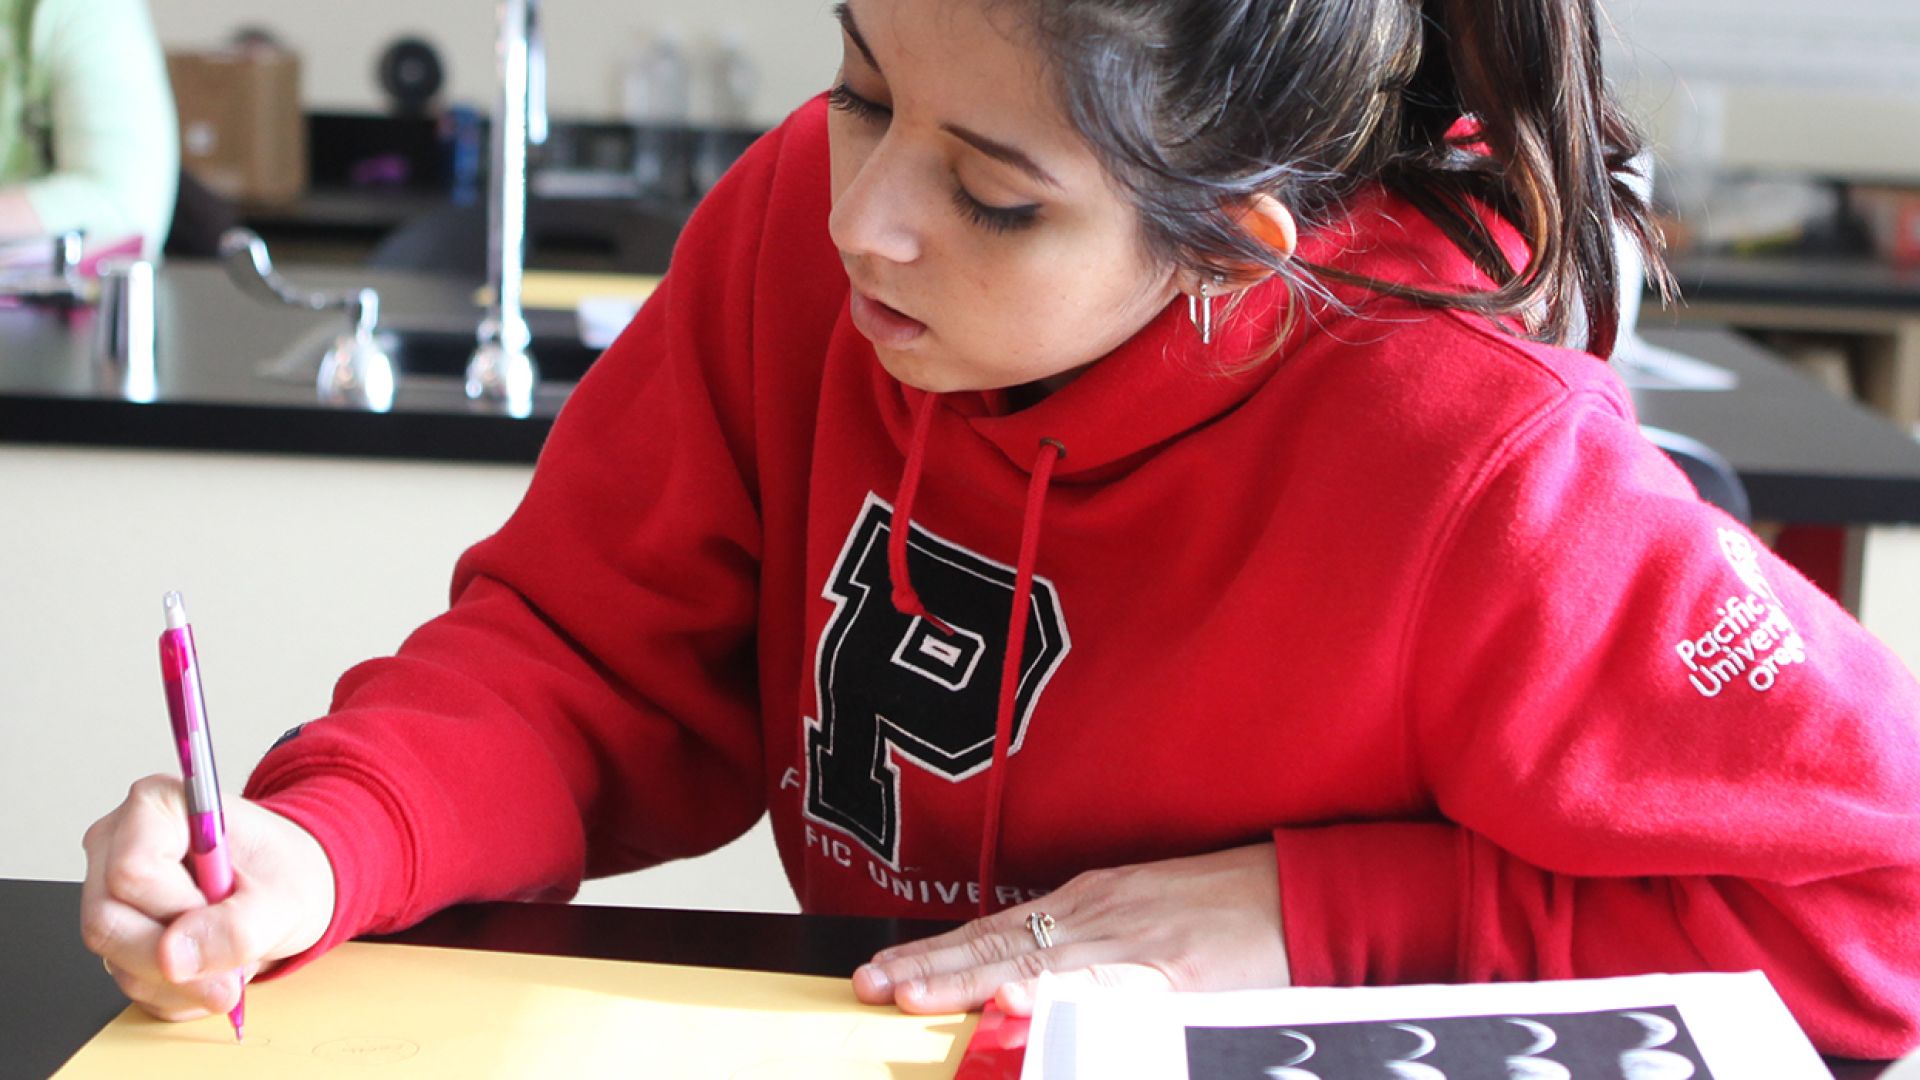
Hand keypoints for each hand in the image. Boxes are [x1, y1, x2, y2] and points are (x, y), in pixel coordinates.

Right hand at [80, 775, 335, 1021]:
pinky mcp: (116, 930)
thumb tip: (173, 958)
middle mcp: (119, 843)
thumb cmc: (286, 873)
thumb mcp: (284, 900)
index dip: (178, 908)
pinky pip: (128, 979)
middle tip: (231, 971)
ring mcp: (109, 890)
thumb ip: (236, 928)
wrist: (288, 890)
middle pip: (108, 922)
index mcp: (157, 806)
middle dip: (175, 963)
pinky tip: (211, 969)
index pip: (132, 873)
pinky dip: (176, 991)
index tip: (224, 910)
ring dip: (182, 982)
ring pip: (116, 960)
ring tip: (229, 961)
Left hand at [852, 841, 1288, 1015]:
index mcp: (1092, 903)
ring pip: (1030, 963)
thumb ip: (1096, 952)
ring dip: (964, 981)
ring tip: (906, 993)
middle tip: (866, 984)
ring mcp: (1131, 939)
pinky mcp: (1171, 968)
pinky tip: (1014, 1004)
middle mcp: (1099, 913)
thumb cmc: (1233, 913)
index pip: (997, 931)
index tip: (886, 970)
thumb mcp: (1151, 922)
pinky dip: (1053, 995)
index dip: (938, 954)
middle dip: (927, 968)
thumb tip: (1035, 988)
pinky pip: (1102, 988)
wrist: (1307, 896)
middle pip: (997, 944)